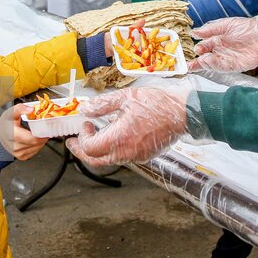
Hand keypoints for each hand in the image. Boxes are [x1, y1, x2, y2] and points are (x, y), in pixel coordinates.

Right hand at [0, 104, 47, 160]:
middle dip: (43, 136)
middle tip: (46, 129)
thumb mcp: (10, 112)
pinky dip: (37, 145)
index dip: (41, 134)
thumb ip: (20, 109)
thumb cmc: (5, 123)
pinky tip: (36, 139)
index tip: (47, 128)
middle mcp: (14, 146)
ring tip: (40, 133)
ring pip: (36, 148)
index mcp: (12, 134)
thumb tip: (31, 110)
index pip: (31, 138)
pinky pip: (34, 152)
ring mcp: (18, 153)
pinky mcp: (21, 157)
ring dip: (41, 141)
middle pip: (35, 143)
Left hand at [66, 87, 188, 165]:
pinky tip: (114, 135)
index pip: (90, 147)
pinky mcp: (144, 155)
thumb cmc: (157, 104)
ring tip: (95, 135)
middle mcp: (126, 152)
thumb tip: (85, 109)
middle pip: (95, 160)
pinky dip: (113, 149)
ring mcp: (136, 156)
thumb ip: (102, 105)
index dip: (82, 137)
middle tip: (74, 143)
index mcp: (119, 138)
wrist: (183, 113)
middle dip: (82, 151)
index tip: (85, 123)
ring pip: (109, 160)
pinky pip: (123, 157)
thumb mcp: (126, 97)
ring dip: (98, 150)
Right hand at [189, 16, 257, 72]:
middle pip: (205, 59)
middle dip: (196, 62)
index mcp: (217, 41)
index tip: (193, 50)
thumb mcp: (225, 25)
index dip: (197, 49)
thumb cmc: (246, 28)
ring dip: (204, 64)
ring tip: (199, 61)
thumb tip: (194, 32)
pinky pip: (222, 67)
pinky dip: (214, 65)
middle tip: (188, 64)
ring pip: (212, 64)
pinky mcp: (235, 66)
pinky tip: (209, 61)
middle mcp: (220, 51)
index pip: (203, 47)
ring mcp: (227, 59)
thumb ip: (209, 29)